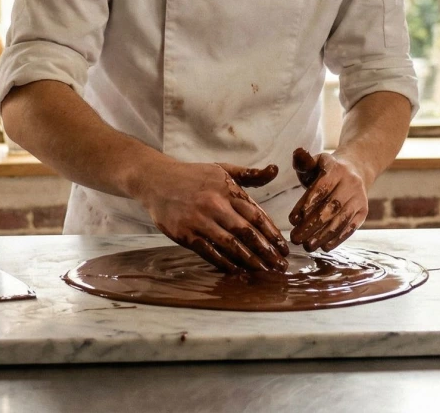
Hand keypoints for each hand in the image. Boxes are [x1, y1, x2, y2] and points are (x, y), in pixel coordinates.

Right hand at [135, 160, 288, 272]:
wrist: (156, 180)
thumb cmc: (193, 176)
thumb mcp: (222, 169)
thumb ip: (250, 174)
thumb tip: (275, 170)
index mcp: (227, 189)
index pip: (255, 214)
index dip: (272, 233)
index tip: (284, 247)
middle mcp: (214, 205)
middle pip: (246, 232)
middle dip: (266, 250)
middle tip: (280, 265)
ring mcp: (199, 220)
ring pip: (230, 245)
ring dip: (249, 260)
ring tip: (264, 271)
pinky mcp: (185, 234)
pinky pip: (209, 252)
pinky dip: (225, 263)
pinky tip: (238, 271)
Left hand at [289, 147, 368, 252]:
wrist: (357, 169)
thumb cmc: (327, 169)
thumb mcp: (316, 162)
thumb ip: (304, 161)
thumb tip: (298, 152)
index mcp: (337, 169)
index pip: (322, 188)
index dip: (307, 204)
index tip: (292, 219)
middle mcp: (351, 183)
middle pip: (331, 207)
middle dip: (312, 225)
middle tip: (295, 238)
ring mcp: (359, 198)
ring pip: (341, 219)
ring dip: (323, 235)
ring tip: (307, 246)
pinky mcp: (363, 211)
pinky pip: (351, 227)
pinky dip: (338, 238)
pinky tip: (324, 247)